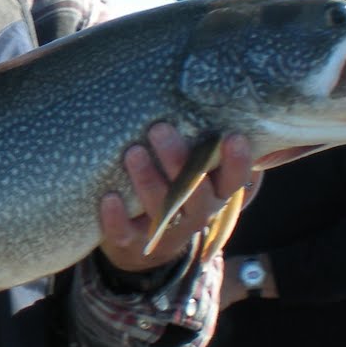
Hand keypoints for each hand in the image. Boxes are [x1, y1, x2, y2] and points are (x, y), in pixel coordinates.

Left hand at [97, 124, 254, 273]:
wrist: (145, 242)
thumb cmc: (175, 187)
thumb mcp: (195, 168)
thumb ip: (207, 143)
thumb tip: (230, 103)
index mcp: (216, 193)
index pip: (234, 180)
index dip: (237, 162)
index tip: (232, 136)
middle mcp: (197, 214)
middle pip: (196, 193)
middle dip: (178, 161)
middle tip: (159, 128)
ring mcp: (167, 232)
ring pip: (162, 210)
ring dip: (147, 180)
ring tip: (133, 151)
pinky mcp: (134, 243)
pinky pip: (126, 234)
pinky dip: (116, 218)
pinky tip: (109, 197)